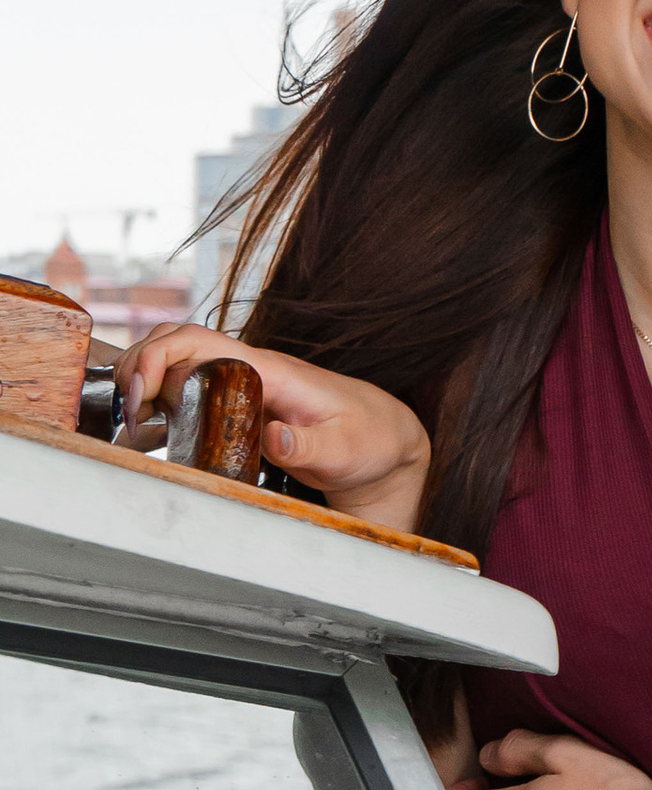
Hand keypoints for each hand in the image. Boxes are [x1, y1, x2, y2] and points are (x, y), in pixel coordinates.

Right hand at [118, 322, 430, 530]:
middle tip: (127, 410)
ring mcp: (240, 385)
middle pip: (175, 342)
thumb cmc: (370, 440)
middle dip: (137, 365)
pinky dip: (157, 401)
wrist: (386, 443)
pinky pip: (187, 390)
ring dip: (142, 381)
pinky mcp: (237, 405)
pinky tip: (147, 430)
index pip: (200, 340)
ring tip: (131, 420)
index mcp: (270, 370)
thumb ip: (309, 445)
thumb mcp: (345, 449)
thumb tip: (273, 436)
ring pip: (175, 362)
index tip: (141, 391)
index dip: (159, 356)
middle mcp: (249, 370)